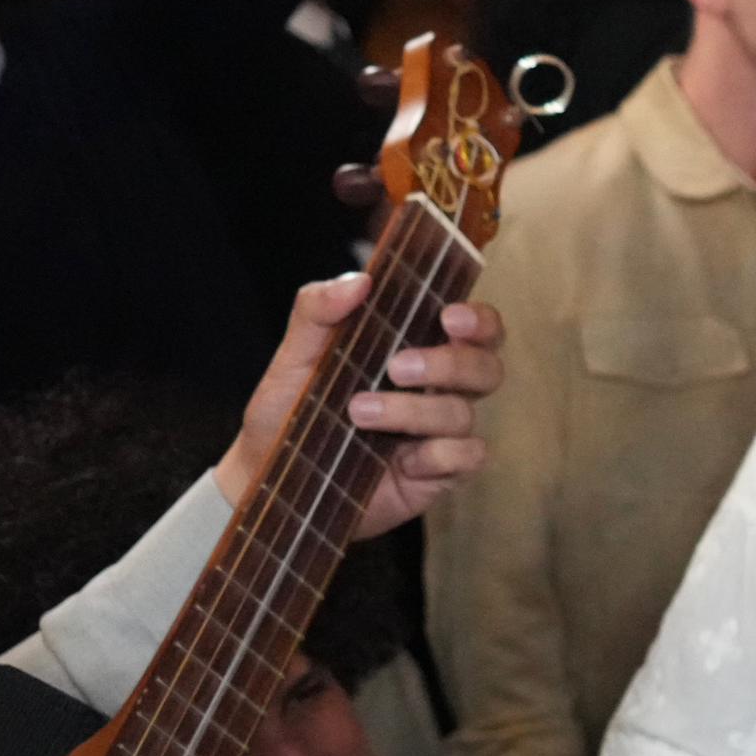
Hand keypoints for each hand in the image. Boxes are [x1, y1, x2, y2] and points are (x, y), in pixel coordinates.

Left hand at [216, 276, 509, 537]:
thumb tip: (360, 280)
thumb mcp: (294, 355)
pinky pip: (467, 456)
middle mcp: (439, 390)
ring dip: (415, 410)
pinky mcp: (438, 473)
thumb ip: (318, 311)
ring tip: (359, 412)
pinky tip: (400, 459)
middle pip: (486, 368)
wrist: (269, 475)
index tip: (449, 317)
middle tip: (397, 367)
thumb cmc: (288, 411)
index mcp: (417, 350)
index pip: (476, 328)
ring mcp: (441, 433)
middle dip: (450, 364)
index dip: (480, 321)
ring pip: (464, 413)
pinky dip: (438, 454)